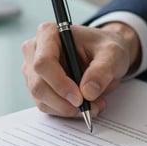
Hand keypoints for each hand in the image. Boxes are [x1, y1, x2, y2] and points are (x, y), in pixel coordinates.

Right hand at [22, 21, 140, 117]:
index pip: (43, 63)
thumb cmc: (105, 48)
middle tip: (89, 107)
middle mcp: (35, 51)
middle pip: (39, 85)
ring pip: (41, 100)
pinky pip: (46, 106)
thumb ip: (102, 70)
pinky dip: (66, 111)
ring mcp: (33, 71)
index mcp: (48, 34)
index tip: (80, 98)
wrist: (105, 55)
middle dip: (65, 103)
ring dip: (67, 109)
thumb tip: (88, 92)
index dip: (60, 84)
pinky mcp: (39, 87)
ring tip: (93, 105)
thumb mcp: (112, 54)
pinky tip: (84, 105)